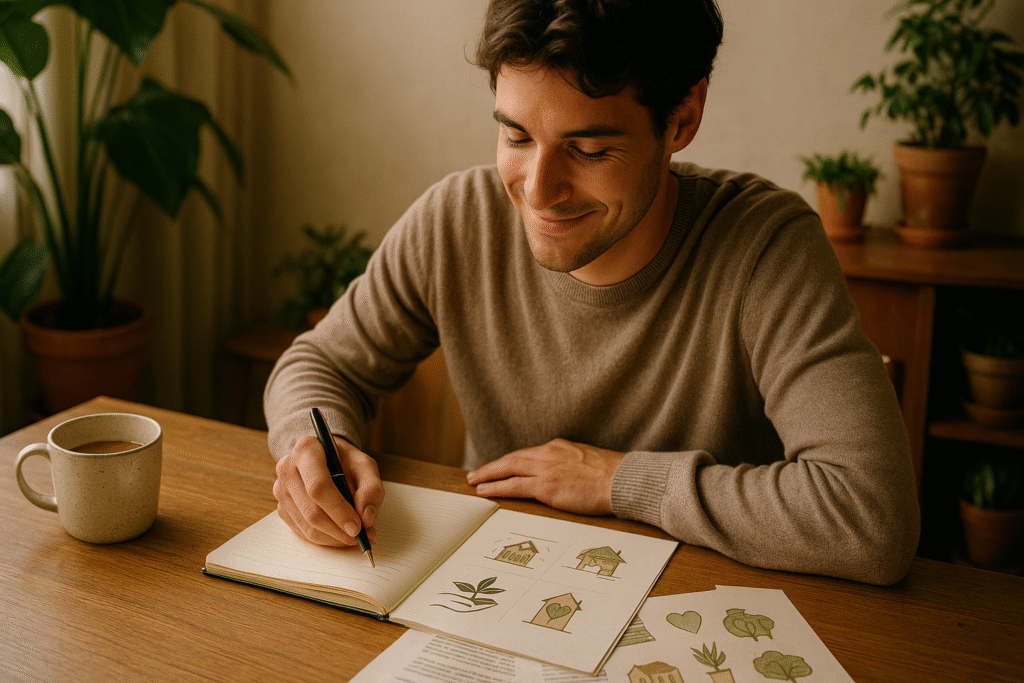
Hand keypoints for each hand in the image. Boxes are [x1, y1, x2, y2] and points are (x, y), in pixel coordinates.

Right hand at [273, 434, 384, 546]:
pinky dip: (324, 538)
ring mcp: (281, 490)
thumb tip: (366, 517)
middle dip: (339, 529)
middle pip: (312, 511)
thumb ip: (371, 488)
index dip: (339, 510)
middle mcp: (287, 469)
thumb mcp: (365, 465)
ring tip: (354, 536)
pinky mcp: (281, 508)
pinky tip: (339, 533)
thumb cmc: (345, 461)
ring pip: (307, 526)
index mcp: (306, 450)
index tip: (357, 527)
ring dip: (333, 537)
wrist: (326, 458)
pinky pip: (302, 532)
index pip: (319, 486)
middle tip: (360, 536)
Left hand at [466, 438, 623, 515]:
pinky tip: (485, 492)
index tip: (501, 467)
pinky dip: (496, 488)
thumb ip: (571, 464)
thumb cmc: (613, 475)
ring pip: (508, 469)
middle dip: (492, 466)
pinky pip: (514, 487)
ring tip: (474, 482)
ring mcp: (546, 469)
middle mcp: (548, 454)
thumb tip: (565, 475)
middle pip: (512, 458)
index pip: (528, 455)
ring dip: (488, 475)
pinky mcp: (546, 487)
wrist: (622, 479)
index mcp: (559, 447)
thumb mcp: (587, 460)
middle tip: (476, 474)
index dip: (511, 461)